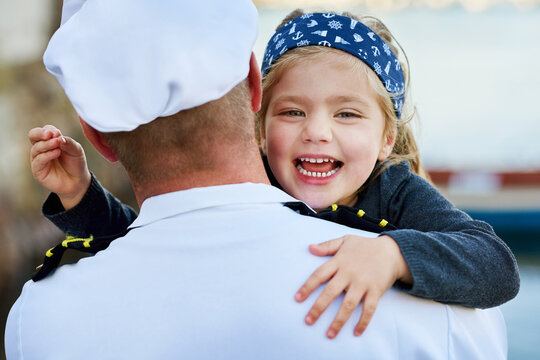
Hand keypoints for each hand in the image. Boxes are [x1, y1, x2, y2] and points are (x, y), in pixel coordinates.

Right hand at [29, 125, 90, 209]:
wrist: (78, 181)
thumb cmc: (76, 163)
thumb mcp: (76, 150)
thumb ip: (68, 142)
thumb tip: (58, 137)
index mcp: (50, 140)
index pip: (45, 130)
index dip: (50, 130)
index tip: (58, 133)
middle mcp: (42, 148)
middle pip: (33, 136)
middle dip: (40, 133)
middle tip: (50, 134)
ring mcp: (39, 159)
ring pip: (36, 148)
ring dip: (46, 144)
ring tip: (57, 143)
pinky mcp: (38, 170)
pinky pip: (38, 160)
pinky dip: (47, 155)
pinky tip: (56, 152)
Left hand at [294, 235, 409, 338]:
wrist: (392, 250)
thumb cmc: (365, 246)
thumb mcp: (345, 241)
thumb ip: (327, 246)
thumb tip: (310, 248)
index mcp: (339, 261)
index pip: (319, 275)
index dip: (307, 287)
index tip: (297, 299)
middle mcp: (349, 273)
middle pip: (330, 292)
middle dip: (318, 308)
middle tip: (308, 320)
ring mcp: (363, 283)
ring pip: (348, 304)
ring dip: (339, 320)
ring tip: (330, 334)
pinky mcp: (376, 290)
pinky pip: (369, 309)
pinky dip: (363, 321)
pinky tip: (356, 332)